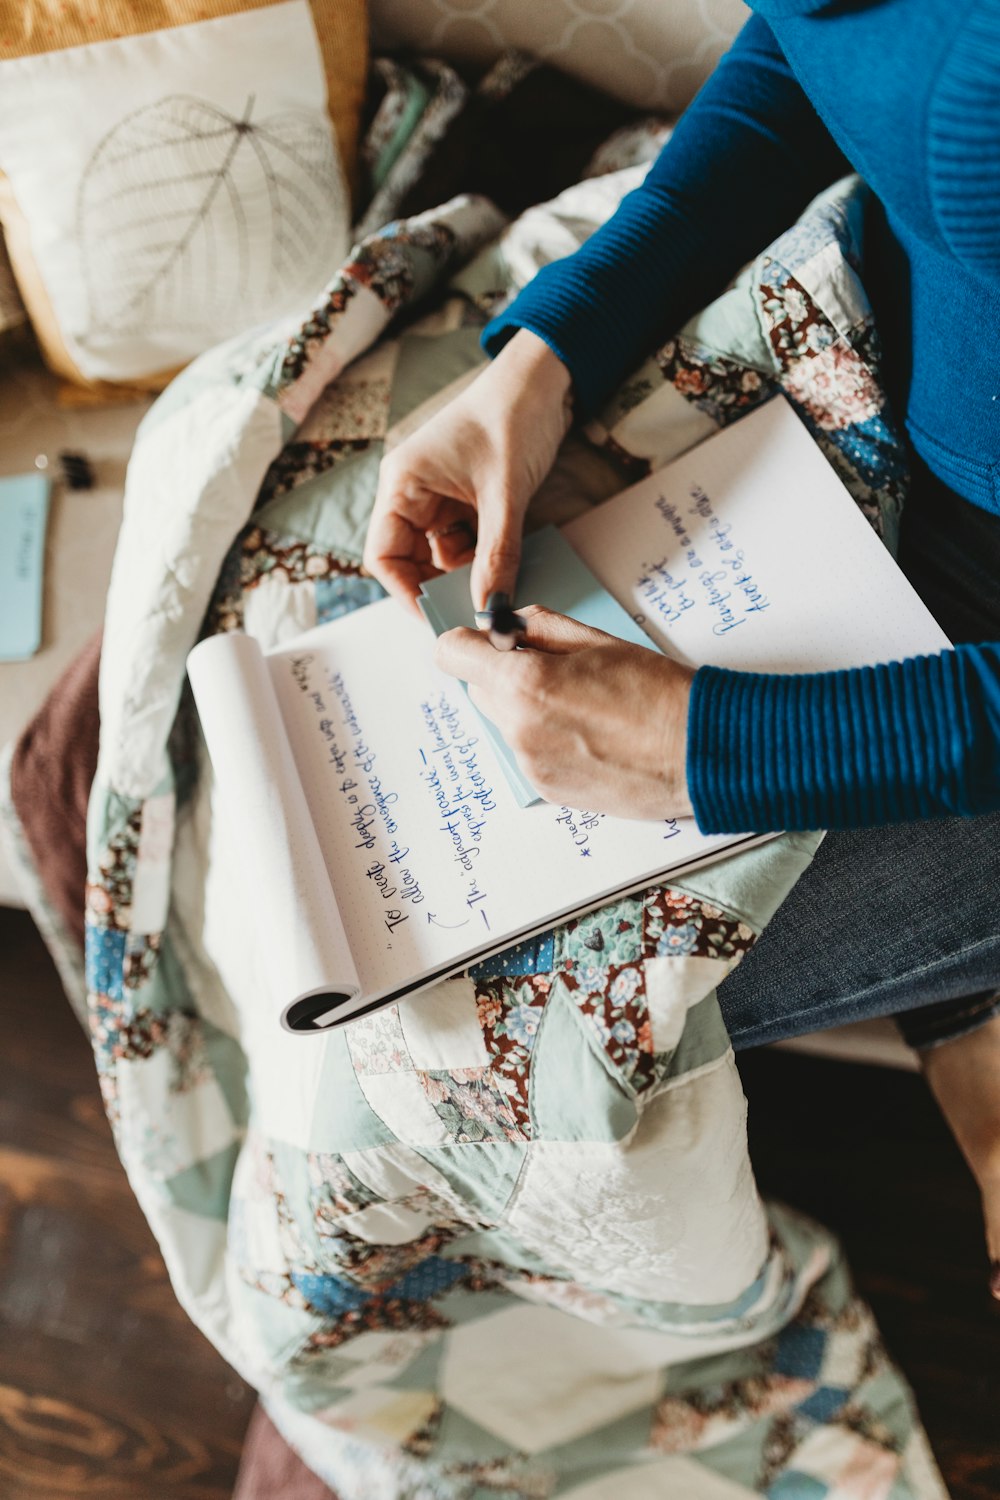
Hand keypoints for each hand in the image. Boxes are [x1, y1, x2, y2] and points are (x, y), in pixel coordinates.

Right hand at [363, 330, 572, 614]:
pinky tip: (506, 567)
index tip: (440, 617)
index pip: (384, 556)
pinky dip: (484, 558)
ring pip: (443, 555)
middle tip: (475, 612)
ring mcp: (439, 496)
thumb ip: (496, 556)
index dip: (406, 592)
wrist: (544, 380)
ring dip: (468, 574)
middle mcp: (413, 492)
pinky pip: (467, 542)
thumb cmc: (513, 416)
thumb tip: (490, 610)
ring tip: (499, 588)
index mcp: (402, 484)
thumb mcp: (505, 494)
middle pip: (411, 561)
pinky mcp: (465, 499)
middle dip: (441, 587)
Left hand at [434, 606, 694, 819]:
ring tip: (585, 707)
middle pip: (477, 691)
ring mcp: (531, 765)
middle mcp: (518, 729)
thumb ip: (539, 627)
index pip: (451, 654)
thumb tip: (507, 626)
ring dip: (528, 709)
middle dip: (503, 675)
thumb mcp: (596, 639)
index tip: (490, 640)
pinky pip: (529, 753)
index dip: (468, 642)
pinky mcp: (548, 790)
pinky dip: (548, 740)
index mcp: (524, 682)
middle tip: (554, 670)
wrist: (699, 752)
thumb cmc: (657, 692)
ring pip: (506, 723)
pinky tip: (592, 736)